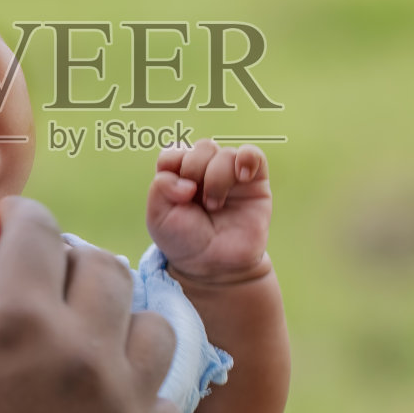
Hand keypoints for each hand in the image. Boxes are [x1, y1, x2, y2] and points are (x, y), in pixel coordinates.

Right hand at [0, 197, 182, 412]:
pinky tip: (102, 402)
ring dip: (115, 321)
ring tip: (80, 342)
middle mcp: (84, 352)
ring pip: (152, 327)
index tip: (6, 228)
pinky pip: (167, 399)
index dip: (16, 218)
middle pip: (103, 268)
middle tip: (38, 283)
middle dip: (66, 261)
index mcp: (15, 318)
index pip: (37, 228)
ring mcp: (125, 408)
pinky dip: (138, 389)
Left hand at [147, 139, 271, 280]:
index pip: (175, 151)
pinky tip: (242, 176)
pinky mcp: (255, 182)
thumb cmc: (185, 240)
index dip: (174, 164)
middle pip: (202, 147)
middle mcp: (206, 170)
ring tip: (215, 205)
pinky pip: (254, 155)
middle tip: (196, 200)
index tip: (177, 193)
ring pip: (226, 153)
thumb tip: (189, 183)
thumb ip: (160, 188)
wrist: (215, 265)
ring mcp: (231, 175)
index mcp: (179, 174)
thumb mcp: (158, 217)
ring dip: (217, 178)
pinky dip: (247, 158)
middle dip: (195, 170)